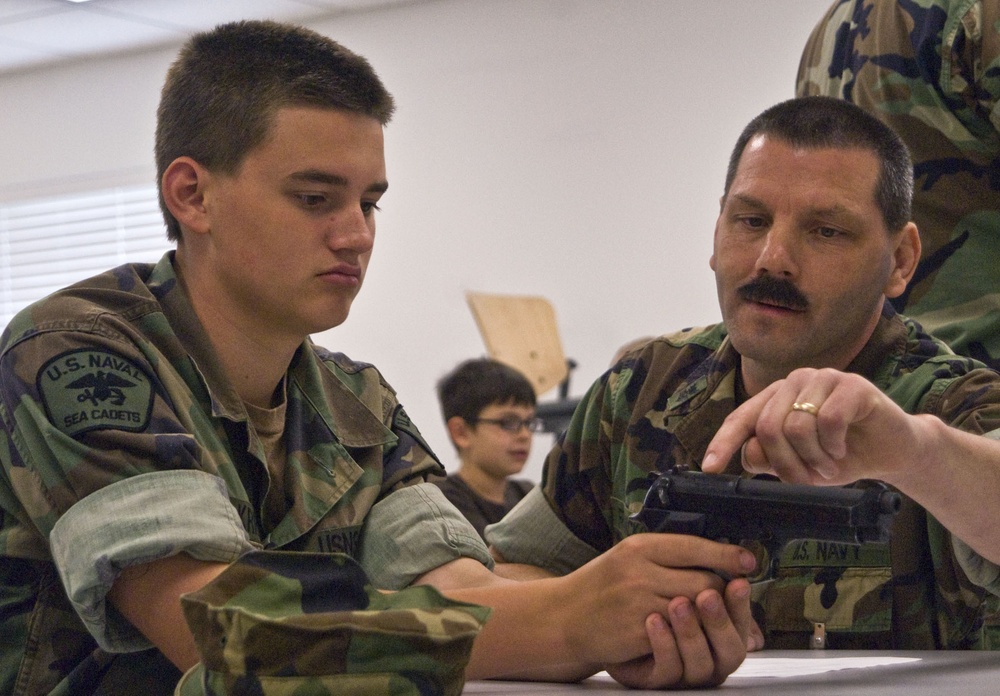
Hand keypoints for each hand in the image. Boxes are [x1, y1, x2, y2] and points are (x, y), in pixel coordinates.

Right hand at [557, 533, 757, 668]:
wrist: (563, 616)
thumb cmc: (599, 587)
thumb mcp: (628, 558)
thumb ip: (665, 557)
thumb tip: (713, 558)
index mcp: (639, 546)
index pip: (695, 545)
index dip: (727, 553)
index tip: (748, 560)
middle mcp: (640, 569)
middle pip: (705, 580)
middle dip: (722, 593)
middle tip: (727, 599)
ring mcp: (639, 600)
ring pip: (698, 608)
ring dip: (708, 616)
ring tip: (708, 617)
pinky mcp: (639, 630)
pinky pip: (680, 632)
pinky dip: (688, 633)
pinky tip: (685, 632)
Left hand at [606, 578, 761, 688]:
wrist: (601, 620)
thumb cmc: (644, 598)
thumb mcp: (672, 578)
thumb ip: (701, 572)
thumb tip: (741, 561)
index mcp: (719, 633)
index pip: (741, 624)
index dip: (741, 604)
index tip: (739, 581)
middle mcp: (708, 656)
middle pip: (731, 650)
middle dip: (720, 621)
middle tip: (708, 595)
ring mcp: (683, 672)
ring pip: (701, 663)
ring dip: (691, 632)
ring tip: (677, 603)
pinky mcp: (654, 679)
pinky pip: (667, 670)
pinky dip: (663, 644)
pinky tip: (653, 620)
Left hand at [702, 367, 920, 485]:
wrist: (893, 450)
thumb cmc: (843, 455)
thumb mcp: (800, 464)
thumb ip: (771, 459)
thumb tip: (748, 455)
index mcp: (777, 398)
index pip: (741, 418)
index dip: (723, 442)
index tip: (711, 467)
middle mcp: (795, 382)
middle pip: (768, 427)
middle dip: (785, 464)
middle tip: (807, 479)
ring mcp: (823, 379)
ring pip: (796, 426)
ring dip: (813, 459)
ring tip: (829, 466)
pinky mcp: (853, 385)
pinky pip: (828, 420)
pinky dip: (833, 446)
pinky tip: (842, 450)